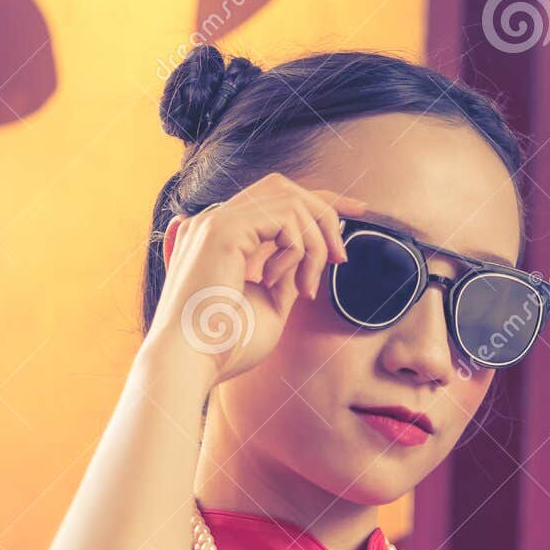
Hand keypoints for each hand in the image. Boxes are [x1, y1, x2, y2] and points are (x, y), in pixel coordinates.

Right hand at [146, 173, 366, 385]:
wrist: (192, 361)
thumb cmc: (227, 344)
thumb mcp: (270, 303)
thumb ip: (288, 274)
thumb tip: (313, 254)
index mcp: (223, 236)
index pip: (276, 199)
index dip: (321, 199)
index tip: (358, 209)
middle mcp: (216, 221)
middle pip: (287, 189)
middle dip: (326, 215)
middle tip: (340, 258)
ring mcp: (215, 221)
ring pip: (291, 201)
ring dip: (314, 244)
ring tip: (307, 288)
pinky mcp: (221, 229)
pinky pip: (284, 218)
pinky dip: (297, 251)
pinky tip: (277, 281)